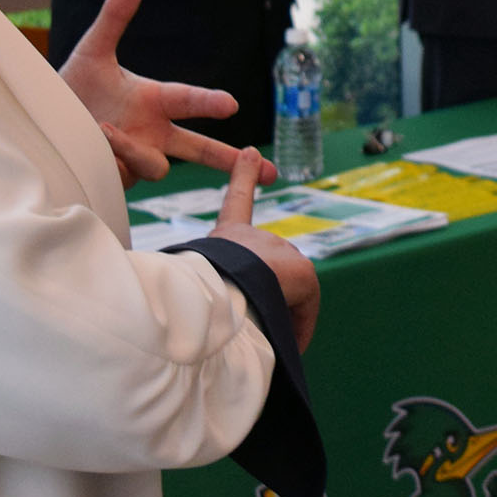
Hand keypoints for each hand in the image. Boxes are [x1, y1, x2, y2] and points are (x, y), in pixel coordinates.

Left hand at [59, 0, 281, 187]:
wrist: (42, 124)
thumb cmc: (73, 87)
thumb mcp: (92, 51)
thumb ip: (114, 17)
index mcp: (154, 101)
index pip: (189, 100)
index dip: (209, 102)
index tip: (230, 104)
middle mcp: (152, 132)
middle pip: (198, 149)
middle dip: (226, 158)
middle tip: (262, 170)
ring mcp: (137, 159)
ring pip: (157, 166)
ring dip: (135, 149)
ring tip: (104, 130)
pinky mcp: (118, 180)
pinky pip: (125, 174)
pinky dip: (113, 160)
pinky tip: (94, 149)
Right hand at [209, 147, 320, 351]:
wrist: (218, 295)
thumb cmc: (191, 296)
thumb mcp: (189, 286)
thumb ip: (204, 289)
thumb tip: (200, 322)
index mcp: (226, 236)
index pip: (236, 200)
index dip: (243, 176)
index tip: (251, 152)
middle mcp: (254, 237)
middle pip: (265, 274)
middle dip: (262, 298)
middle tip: (248, 327)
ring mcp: (282, 252)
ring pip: (285, 293)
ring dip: (277, 316)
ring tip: (261, 342)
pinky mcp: (304, 273)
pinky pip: (307, 305)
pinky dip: (301, 326)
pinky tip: (292, 344)